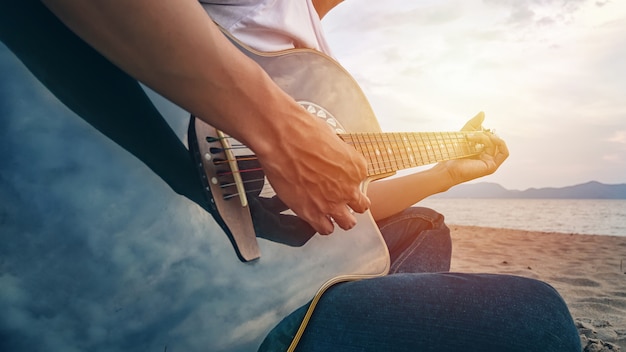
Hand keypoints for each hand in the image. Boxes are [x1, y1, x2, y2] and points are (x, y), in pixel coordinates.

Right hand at [256, 112, 370, 234]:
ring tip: (331, 214)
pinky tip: (316, 218)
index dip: (349, 180)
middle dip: (352, 204)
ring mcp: (332, 203)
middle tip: (342, 200)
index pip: (361, 180)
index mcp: (357, 167)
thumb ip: (336, 154)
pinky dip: (322, 225)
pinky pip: (325, 229)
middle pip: (361, 206)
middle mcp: (349, 188)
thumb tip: (330, 156)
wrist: (283, 139)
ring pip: (347, 223)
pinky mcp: (312, 213)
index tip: (340, 178)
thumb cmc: (304, 131)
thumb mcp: (331, 137)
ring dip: (341, 219)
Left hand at [433, 112, 508, 186]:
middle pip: (492, 139)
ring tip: (472, 138)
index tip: (471, 131)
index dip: (483, 131)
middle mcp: (486, 156)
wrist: (448, 166)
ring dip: (485, 138)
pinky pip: (504, 153)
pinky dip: (501, 143)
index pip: (488, 136)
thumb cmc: (454, 153)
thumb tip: (483, 113)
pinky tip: (492, 138)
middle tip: (469, 136)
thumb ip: (474, 124)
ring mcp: (490, 161)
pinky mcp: (492, 166)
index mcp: (481, 150)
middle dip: (482, 134)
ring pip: (496, 144)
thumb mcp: (465, 134)